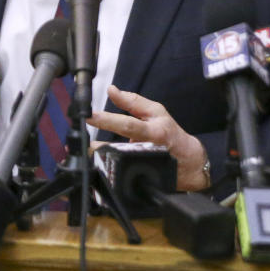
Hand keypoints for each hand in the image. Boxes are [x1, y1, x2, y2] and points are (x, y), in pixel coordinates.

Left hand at [88, 85, 209, 191]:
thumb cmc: (171, 134)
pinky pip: (117, 175)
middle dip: (96, 146)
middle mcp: (146, 151)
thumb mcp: (157, 112)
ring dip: (98, 158)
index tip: (89, 116)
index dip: (108, 120)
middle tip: (81, 141)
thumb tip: (112, 90)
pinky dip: (106, 169)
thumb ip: (133, 101)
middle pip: (115, 149)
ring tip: (90, 151)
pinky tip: (100, 165)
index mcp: (153, 132)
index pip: (127, 125)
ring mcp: (142, 168)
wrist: (188, 163)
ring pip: (113, 165)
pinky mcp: (138, 180)